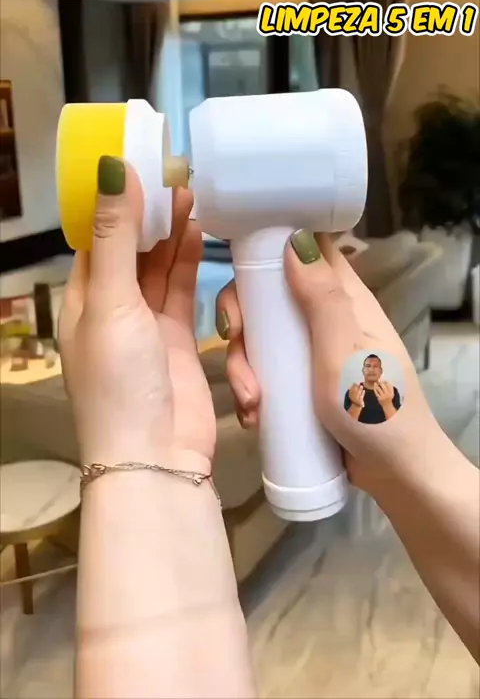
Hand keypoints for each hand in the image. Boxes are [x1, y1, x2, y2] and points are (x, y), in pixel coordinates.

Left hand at [59, 156, 214, 473]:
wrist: (155, 456)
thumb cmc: (120, 379)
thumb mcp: (111, 302)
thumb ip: (118, 237)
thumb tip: (112, 169)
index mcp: (82, 299)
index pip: (96, 238)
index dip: (115, 202)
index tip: (139, 165)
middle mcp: (111, 309)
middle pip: (130, 249)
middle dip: (149, 214)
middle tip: (175, 175)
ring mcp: (146, 325)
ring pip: (158, 267)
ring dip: (171, 234)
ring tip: (191, 194)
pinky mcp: (178, 339)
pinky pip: (181, 291)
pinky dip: (189, 263)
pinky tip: (199, 234)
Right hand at [216, 230, 434, 496]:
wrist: (394, 474)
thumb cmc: (376, 406)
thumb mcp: (344, 350)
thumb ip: (322, 297)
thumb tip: (295, 237)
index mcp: (344, 298)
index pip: (306, 251)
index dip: (270, 248)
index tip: (240, 268)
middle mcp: (324, 318)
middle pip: (267, 298)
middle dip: (241, 321)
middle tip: (233, 344)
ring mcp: (309, 352)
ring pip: (259, 339)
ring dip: (243, 367)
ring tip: (250, 403)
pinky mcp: (299, 384)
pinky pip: (264, 373)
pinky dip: (252, 391)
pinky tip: (252, 416)